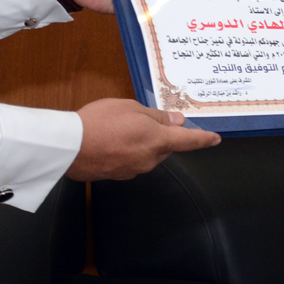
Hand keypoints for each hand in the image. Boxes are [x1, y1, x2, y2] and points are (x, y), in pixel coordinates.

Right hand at [68, 99, 220, 180]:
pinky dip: (126, 151)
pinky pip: (130, 161)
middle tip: (138, 120)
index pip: (188, 141)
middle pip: (165, 147)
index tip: (215, 139)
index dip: (204, 139)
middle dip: (158, 135)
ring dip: (140, 143)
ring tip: (117, 129)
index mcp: (157, 140)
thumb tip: (176, 121)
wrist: (69, 147)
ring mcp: (134, 170)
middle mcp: (149, 159)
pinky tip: (109, 142)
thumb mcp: (131, 108)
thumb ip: (157, 116)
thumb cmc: (99, 122)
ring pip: (147, 155)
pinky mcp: (118, 175)